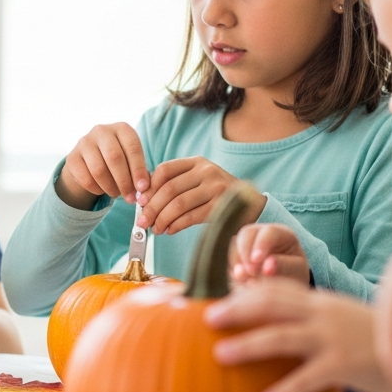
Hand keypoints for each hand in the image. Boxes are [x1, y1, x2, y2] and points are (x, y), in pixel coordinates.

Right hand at [56, 122, 149, 208]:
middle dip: (124, 181)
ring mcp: (84, 142)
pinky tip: (102, 190)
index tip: (143, 188)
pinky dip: (97, 189)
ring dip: (110, 187)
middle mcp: (102, 131)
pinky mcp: (72, 157)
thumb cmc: (120, 158)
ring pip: (99, 170)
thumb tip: (143, 188)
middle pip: (114, 158)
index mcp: (122, 128)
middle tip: (130, 198)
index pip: (132, 148)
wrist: (91, 158)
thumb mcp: (132, 159)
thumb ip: (139, 171)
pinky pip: (85, 179)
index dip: (138, 170)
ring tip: (117, 194)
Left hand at [138, 156, 263, 234]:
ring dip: (162, 219)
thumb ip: (176, 184)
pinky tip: (170, 230)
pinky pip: (191, 217)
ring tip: (156, 229)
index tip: (140, 201)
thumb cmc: (216, 194)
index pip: (165, 170)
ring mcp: (216, 188)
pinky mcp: (222, 206)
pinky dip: (176, 225)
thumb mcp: (198, 181)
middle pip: (169, 189)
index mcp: (197, 162)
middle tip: (142, 222)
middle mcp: (207, 171)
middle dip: (151, 208)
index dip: (148, 186)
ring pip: (178, 204)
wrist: (252, 205)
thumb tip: (143, 199)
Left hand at [205, 280, 391, 391]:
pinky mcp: (345, 366)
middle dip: (237, 310)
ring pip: (282, 337)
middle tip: (206, 317)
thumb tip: (269, 325)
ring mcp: (333, 339)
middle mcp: (322, 315)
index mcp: (319, 302)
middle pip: (271, 305)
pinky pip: (309, 378)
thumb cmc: (373, 340)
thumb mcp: (338, 319)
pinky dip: (286, 390)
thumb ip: (308, 318)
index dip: (243, 292)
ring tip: (220, 355)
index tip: (214, 298)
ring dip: (249, 346)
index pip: (274, 289)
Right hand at [231, 224, 309, 284]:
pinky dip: (232, 269)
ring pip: (233, 245)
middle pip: (246, 233)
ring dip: (237, 262)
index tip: (257, 261)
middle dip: (245, 252)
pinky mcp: (235, 253)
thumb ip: (282, 267)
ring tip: (246, 280)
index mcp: (282, 233)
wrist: (285, 285)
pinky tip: (241, 280)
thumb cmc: (293, 274)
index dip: (261, 244)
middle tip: (249, 273)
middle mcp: (261, 233)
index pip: (269, 232)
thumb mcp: (295, 271)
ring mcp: (246, 242)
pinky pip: (227, 258)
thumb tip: (265, 267)